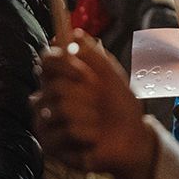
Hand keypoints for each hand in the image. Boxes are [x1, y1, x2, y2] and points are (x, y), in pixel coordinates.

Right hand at [31, 30, 158, 178]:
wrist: (132, 138)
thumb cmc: (120, 106)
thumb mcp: (111, 75)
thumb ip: (92, 54)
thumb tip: (73, 33)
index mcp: (60, 78)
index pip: (47, 62)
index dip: (63, 64)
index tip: (82, 71)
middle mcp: (47, 98)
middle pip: (55, 87)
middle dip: (85, 95)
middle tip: (98, 103)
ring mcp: (45, 122)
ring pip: (60, 109)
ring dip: (89, 115)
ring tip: (98, 122)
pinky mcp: (50, 145)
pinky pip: (66, 132)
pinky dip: (87, 134)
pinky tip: (93, 138)